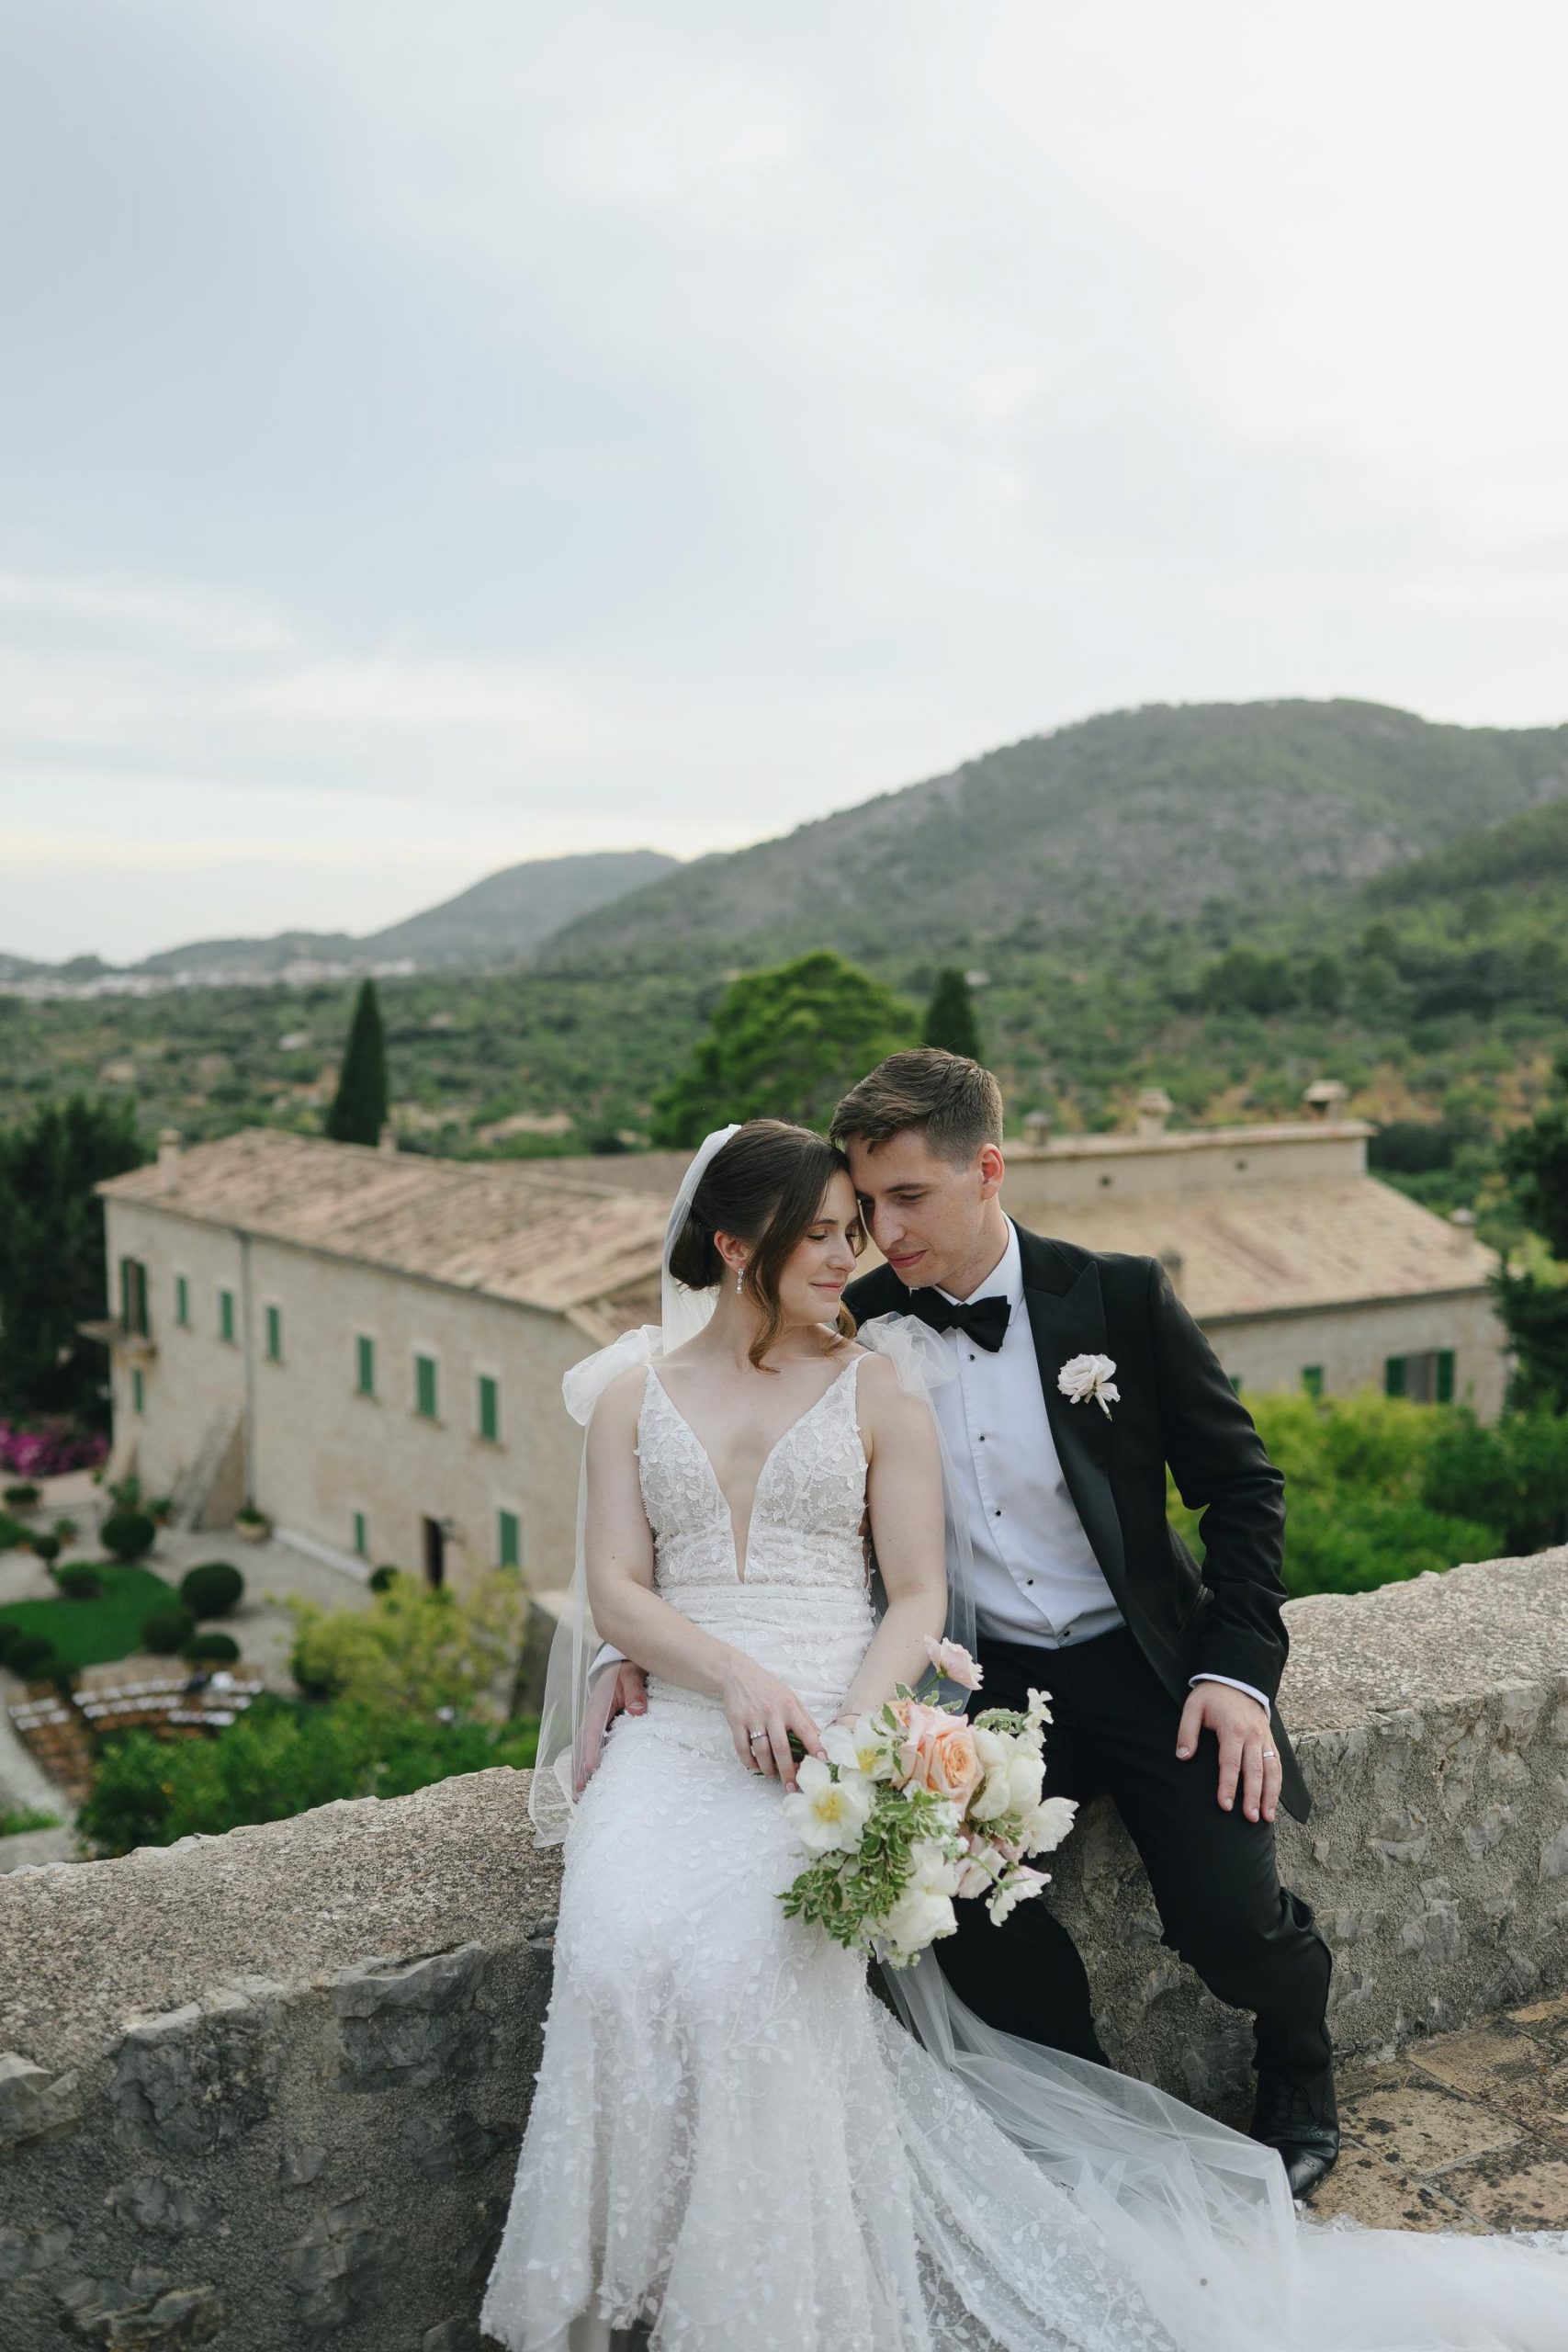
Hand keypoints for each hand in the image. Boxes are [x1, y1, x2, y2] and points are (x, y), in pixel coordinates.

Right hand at [574, 1662, 646, 1793]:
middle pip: (582, 1746)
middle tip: (579, 1793)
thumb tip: (638, 1711)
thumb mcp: (633, 1675)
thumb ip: (635, 1692)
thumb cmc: (627, 1671)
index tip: (590, 1770)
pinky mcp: (597, 1729)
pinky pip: (589, 1749)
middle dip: (579, 1770)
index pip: (592, 1731)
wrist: (620, 1665)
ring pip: (582, 1751)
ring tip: (578, 1796)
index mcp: (598, 1705)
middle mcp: (591, 1717)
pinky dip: (585, 1766)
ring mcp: (592, 1724)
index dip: (591, 1751)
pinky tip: (586, 1782)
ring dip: (579, 1772)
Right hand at [720, 1659, 825, 1789]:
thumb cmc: (768, 1688)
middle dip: (788, 1770)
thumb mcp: (790, 1698)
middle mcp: (772, 1713)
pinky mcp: (737, 1722)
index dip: (815, 1746)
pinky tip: (755, 1766)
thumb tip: (819, 1739)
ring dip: (768, 1768)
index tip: (822, 1761)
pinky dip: (749, 1761)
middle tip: (792, 1786)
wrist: (738, 1674)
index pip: (805, 1729)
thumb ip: (803, 1718)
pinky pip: (742, 1748)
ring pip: (761, 1751)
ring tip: (772, 1775)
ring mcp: (753, 1718)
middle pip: (781, 1747)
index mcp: (789, 1707)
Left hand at [1175, 1683, 1279, 1823]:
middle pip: (1255, 1771)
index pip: (1230, 1762)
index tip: (1225, 1805)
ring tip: (1267, 1817)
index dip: (1228, 1785)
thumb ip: (1186, 1732)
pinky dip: (1278, 1784)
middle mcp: (1252, 1735)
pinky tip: (1274, 1801)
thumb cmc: (1212, 1696)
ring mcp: (1264, 1738)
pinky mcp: (1270, 1740)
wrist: (1236, 1680)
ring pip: (1272, 1770)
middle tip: (1250, 1818)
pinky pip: (1277, 1765)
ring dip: (1270, 1795)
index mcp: (1232, 1729)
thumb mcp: (1193, 1707)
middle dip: (1253, 1796)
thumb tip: (1183, 1757)